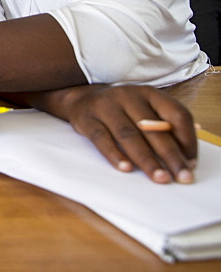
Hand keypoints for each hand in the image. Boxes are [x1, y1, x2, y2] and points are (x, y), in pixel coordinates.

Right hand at [60, 84, 197, 183]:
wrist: (81, 99)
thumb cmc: (122, 109)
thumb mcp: (146, 108)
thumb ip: (167, 126)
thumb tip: (188, 154)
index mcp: (149, 93)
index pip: (177, 113)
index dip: (188, 139)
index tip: (191, 162)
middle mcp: (128, 96)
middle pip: (153, 128)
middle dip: (171, 156)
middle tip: (182, 177)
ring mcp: (106, 106)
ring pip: (129, 135)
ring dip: (146, 159)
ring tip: (159, 177)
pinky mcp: (87, 119)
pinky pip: (102, 138)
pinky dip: (115, 154)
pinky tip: (126, 168)